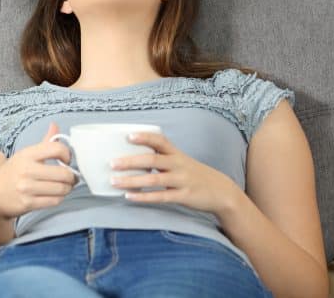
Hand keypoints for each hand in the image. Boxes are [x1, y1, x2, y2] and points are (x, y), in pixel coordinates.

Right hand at [0, 123, 75, 221]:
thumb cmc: (12, 173)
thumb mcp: (25, 154)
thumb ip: (44, 142)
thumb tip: (55, 125)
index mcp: (27, 154)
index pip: (57, 148)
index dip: (68, 154)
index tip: (67, 160)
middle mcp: (26, 169)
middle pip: (63, 173)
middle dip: (72, 177)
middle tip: (71, 177)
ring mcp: (27, 187)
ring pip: (61, 189)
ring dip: (67, 188)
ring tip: (64, 186)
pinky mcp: (28, 203)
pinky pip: (55, 201)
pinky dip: (59, 198)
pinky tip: (55, 194)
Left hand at [110, 132, 241, 217]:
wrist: (222, 192)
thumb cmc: (194, 175)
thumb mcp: (181, 161)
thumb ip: (161, 158)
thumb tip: (131, 157)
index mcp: (177, 154)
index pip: (160, 140)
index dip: (144, 137)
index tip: (128, 136)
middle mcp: (179, 165)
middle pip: (152, 160)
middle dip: (130, 161)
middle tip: (111, 163)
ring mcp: (182, 181)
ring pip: (154, 180)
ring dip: (132, 181)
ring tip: (114, 181)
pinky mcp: (184, 197)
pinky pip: (161, 197)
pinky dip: (144, 197)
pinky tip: (129, 196)